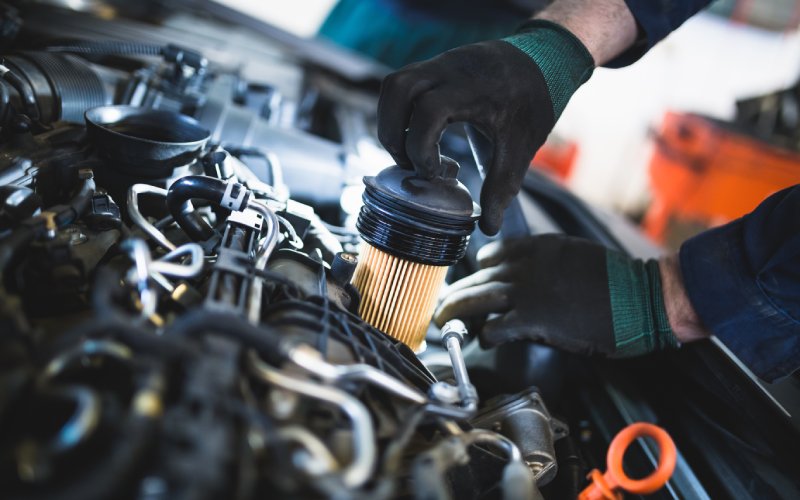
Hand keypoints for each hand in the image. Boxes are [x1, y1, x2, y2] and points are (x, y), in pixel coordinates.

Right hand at [377, 22, 593, 234]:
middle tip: (409, 163)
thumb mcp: (521, 148)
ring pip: (394, 85)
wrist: (546, 59)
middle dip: (393, 134)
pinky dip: (400, 111)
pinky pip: (403, 83)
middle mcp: (450, 69)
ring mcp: (440, 63)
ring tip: (408, 149)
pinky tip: (419, 133)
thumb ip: (502, 187)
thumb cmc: (534, 102)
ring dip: (390, 121)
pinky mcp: (436, 65)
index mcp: (472, 89)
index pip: (428, 111)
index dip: (421, 147)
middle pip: (398, 91)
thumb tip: (487, 226)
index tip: (435, 173)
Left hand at [434, 234, 679, 356]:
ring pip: (476, 299)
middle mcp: (526, 265)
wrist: (643, 298)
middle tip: (443, 306)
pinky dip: (485, 334)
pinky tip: (483, 340)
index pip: (492, 255)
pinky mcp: (533, 319)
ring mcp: (527, 291)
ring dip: (456, 311)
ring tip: (443, 322)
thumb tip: (531, 278)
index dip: (477, 272)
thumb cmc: (618, 282)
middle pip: (477, 278)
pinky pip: (495, 327)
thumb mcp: (578, 256)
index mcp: (538, 247)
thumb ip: (548, 263)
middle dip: (456, 293)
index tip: (471, 282)